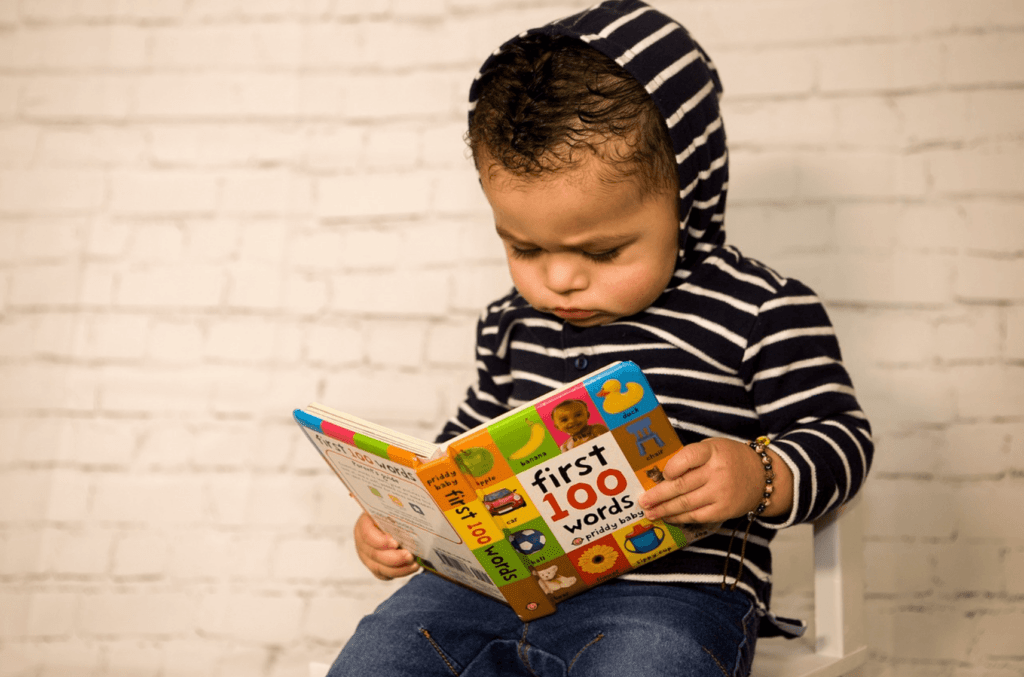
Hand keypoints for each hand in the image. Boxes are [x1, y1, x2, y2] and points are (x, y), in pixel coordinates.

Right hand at [354, 511, 419, 580]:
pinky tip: (410, 568)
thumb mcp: (392, 509)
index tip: (396, 543)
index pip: (367, 534)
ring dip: (398, 569)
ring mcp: (366, 555)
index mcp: (364, 523)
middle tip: (410, 556)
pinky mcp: (374, 566)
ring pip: (378, 567)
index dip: (380, 541)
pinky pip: (384, 574)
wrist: (393, 520)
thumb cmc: (393, 513)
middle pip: (374, 554)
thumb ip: (398, 513)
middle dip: (394, 558)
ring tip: (414, 565)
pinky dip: (398, 573)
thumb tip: (410, 514)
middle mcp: (362, 541)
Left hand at [637, 438, 792, 524]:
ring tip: (649, 512)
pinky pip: (696, 516)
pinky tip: (668, 517)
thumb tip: (659, 473)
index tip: (662, 474)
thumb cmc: (729, 459)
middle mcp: (717, 472)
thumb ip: (690, 457)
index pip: (687, 458)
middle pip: (681, 485)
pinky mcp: (723, 510)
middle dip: (658, 494)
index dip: (671, 467)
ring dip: (664, 509)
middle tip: (643, 501)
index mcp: (712, 451)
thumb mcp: (712, 447)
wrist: (762, 476)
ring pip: (686, 503)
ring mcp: (721, 493)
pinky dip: (679, 518)